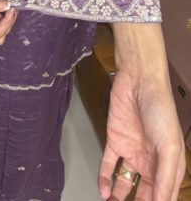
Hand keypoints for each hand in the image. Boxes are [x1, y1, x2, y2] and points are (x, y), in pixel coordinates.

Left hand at [98, 68, 185, 200]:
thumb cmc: (160, 109)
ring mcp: (132, 151)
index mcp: (168, 165)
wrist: (138, 82)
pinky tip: (103, 190)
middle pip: (143, 192)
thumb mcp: (169, 147)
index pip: (163, 195)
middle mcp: (151, 161)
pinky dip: (105, 178)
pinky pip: (109, 165)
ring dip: (118, 196)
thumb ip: (164, 178)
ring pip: (125, 181)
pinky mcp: (115, 141)